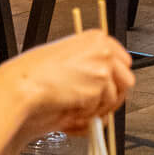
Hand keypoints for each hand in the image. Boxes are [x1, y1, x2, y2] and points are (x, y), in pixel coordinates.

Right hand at [0, 30, 133, 134]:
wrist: (25, 83)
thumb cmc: (38, 73)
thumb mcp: (70, 58)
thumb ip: (90, 65)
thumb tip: (106, 83)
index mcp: (97, 38)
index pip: (123, 60)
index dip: (116, 80)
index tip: (109, 90)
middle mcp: (104, 50)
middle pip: (127, 79)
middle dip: (114, 97)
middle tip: (98, 107)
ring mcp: (103, 68)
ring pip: (115, 98)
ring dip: (98, 109)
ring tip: (78, 109)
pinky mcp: (98, 88)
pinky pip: (100, 110)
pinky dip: (86, 116)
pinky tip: (71, 109)